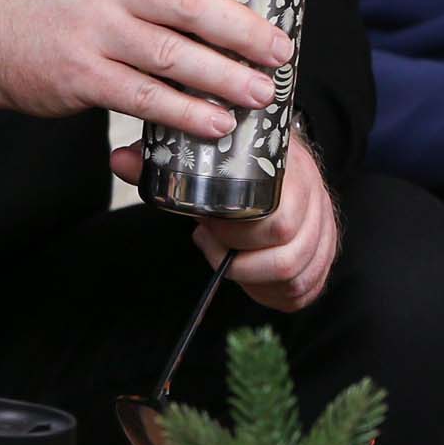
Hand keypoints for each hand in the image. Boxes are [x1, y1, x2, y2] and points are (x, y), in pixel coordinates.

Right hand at [0, 0, 295, 139]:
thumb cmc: (52, 4)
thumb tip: (231, 6)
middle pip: (186, 2)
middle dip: (243, 29)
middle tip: (280, 51)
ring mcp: (91, 33)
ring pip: (172, 55)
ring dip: (225, 78)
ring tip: (262, 93)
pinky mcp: (79, 77)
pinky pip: (143, 97)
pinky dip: (186, 113)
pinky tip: (215, 123)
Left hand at [114, 134, 338, 310]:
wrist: (274, 157)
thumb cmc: (233, 159)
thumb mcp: (199, 152)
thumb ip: (161, 158)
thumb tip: (120, 160)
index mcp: (288, 167)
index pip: (278, 213)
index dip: (235, 230)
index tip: (203, 226)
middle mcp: (314, 196)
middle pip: (286, 243)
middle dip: (238, 253)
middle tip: (208, 240)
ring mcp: (323, 226)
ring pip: (297, 271)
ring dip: (253, 275)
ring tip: (225, 256)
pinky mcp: (322, 253)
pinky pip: (305, 288)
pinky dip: (271, 291)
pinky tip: (247, 277)